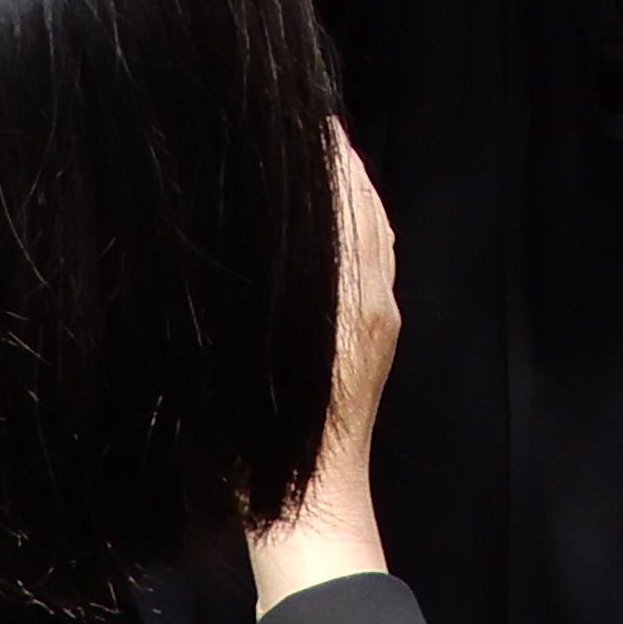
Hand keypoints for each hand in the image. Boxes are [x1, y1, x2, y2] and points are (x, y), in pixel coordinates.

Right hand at [250, 130, 399, 604]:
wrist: (310, 509)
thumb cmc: (263, 443)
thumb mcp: (242, 358)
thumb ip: (256, 288)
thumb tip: (248, 222)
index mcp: (342, 298)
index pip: (339, 202)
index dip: (322, 154)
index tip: (298, 114)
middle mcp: (371, 299)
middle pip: (361, 207)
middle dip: (335, 159)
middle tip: (302, 115)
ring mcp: (380, 318)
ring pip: (374, 230)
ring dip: (350, 186)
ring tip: (319, 148)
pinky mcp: (380, 335)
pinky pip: (378, 259)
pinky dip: (361, 221)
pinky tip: (339, 213)